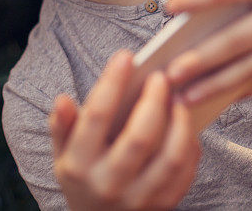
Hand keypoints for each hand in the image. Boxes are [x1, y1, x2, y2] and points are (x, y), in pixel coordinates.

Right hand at [50, 50, 201, 210]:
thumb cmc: (83, 178)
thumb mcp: (62, 156)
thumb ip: (62, 126)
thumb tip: (62, 100)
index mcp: (79, 165)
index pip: (96, 116)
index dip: (112, 82)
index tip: (126, 56)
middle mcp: (108, 184)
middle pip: (140, 136)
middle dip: (154, 100)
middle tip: (161, 76)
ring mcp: (138, 199)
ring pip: (170, 156)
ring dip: (180, 122)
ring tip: (179, 99)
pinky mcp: (163, 206)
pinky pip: (185, 171)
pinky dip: (190, 144)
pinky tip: (185, 126)